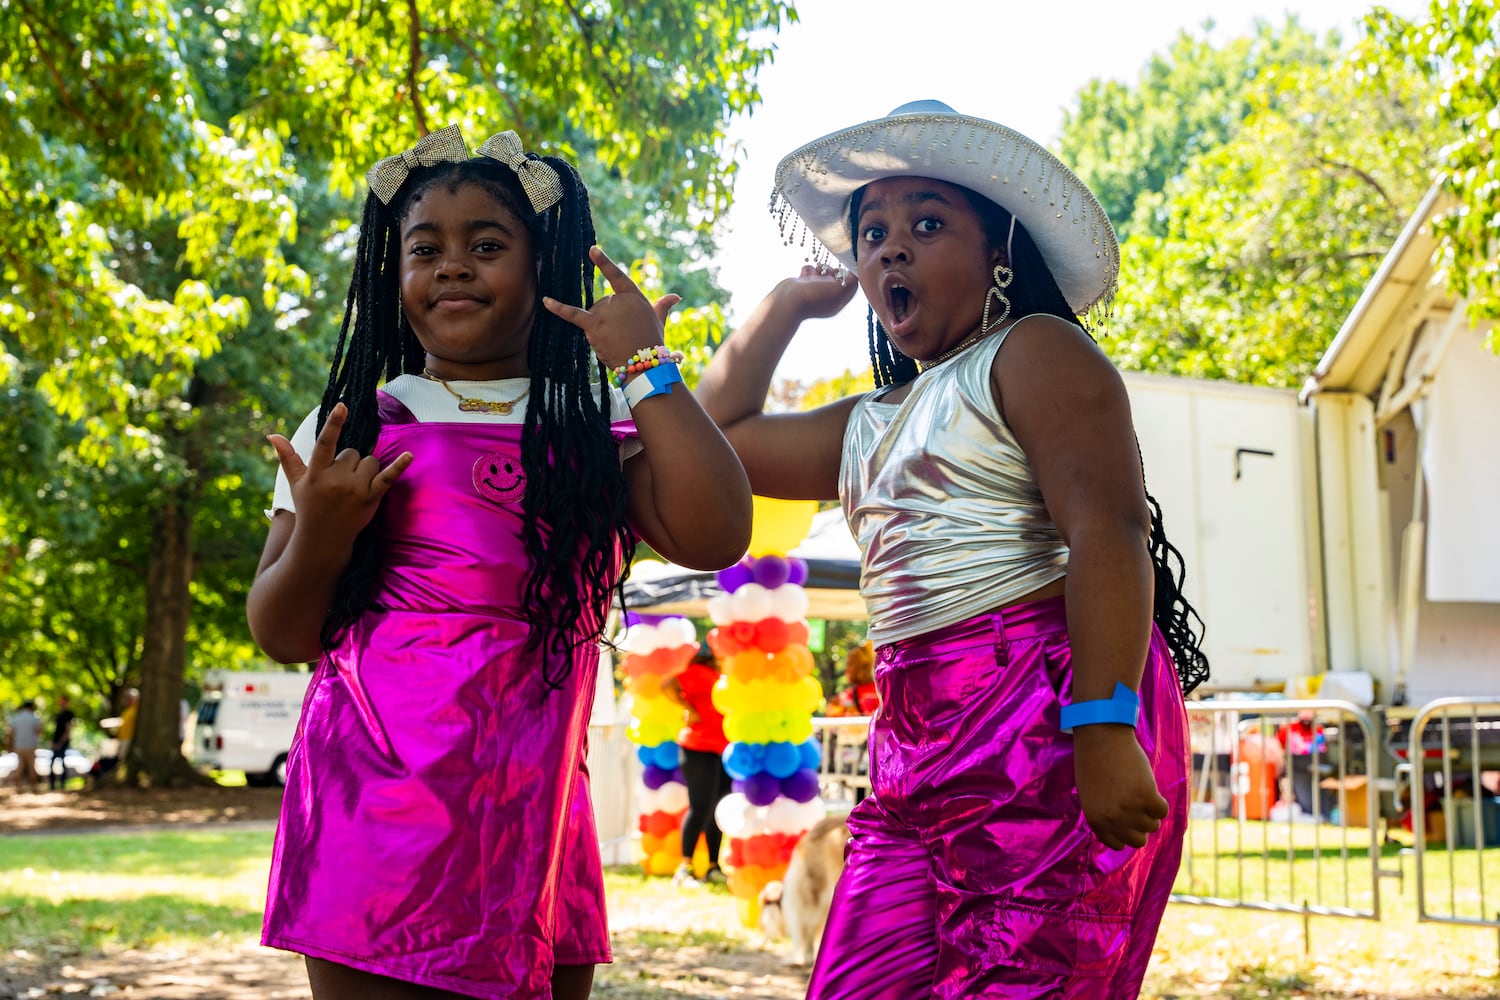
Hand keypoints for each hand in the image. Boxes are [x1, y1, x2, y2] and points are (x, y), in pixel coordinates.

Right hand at [270, 403, 411, 542]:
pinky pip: (388, 477)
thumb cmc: (309, 506)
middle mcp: (336, 480)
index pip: (325, 443)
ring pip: (370, 461)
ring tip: (353, 486)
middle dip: (349, 462)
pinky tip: (409, 455)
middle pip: (353, 452)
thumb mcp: (295, 483)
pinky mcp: (371, 498)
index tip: (343, 406)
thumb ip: (287, 457)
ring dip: (365, 469)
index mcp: (317, 473)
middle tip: (340, 481)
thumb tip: (272, 436)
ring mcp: (355, 489)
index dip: (334, 423)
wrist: (323, 539)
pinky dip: (399, 467)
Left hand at [542, 246, 678, 366]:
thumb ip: (662, 305)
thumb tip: (676, 296)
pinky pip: (572, 315)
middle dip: (609, 321)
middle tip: (625, 336)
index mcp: (633, 295)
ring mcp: (605, 312)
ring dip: (601, 329)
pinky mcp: (593, 325)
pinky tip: (545, 300)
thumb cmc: (653, 342)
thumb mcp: (659, 320)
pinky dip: (558, 308)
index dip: (604, 263)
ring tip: (617, 343)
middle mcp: (618, 300)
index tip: (592, 249)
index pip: (616, 276)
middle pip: (603, 305)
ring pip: (593, 316)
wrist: (645, 364)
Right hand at [773, 263, 859, 322]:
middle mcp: (826, 297)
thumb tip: (855, 272)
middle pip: (837, 277)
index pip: (851, 286)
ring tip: (815, 273)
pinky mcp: (802, 284)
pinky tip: (803, 276)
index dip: (850, 276)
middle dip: (833, 271)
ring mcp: (814, 290)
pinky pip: (810, 271)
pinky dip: (808, 270)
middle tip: (828, 272)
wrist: (787, 301)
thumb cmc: (814, 297)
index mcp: (837, 302)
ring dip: (819, 269)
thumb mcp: (839, 290)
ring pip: (823, 272)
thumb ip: (851, 281)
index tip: (844, 268)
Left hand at [1072, 725, 1168, 849]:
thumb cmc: (1095, 764)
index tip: (1128, 820)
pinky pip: (1162, 810)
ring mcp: (1130, 809)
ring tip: (1139, 791)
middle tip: (1136, 805)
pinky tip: (1149, 787)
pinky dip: (1160, 801)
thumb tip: (1126, 830)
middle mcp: (1113, 819)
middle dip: (1140, 824)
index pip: (1118, 844)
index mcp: (1096, 821)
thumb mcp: (1092, 797)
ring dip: (1150, 811)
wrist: (1101, 738)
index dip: (1125, 832)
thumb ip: (1106, 816)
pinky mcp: (1146, 796)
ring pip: (1152, 825)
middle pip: (1138, 840)